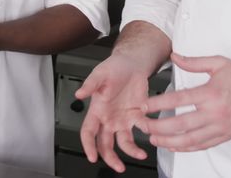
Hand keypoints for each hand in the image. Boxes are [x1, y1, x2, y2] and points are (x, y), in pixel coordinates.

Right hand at [74, 53, 152, 172]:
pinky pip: (142, 129)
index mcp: (96, 110)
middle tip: (118, 167)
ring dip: (131, 151)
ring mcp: (123, 119)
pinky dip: (147, 133)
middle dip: (110, 158)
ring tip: (140, 155)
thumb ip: (90, 85)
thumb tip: (79, 94)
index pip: (88, 133)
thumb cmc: (114, 68)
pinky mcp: (138, 115)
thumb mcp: (100, 73)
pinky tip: (151, 134)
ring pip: (124, 142)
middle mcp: (109, 119)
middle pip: (105, 144)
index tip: (92, 157)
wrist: (132, 63)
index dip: (88, 146)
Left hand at [139, 53, 230, 152]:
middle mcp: (214, 113)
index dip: (158, 104)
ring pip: (189, 140)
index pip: (178, 100)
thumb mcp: (219, 63)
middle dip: (158, 127)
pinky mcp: (224, 136)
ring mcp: (219, 127)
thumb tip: (174, 57)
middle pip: (180, 124)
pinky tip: (174, 146)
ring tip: (154, 139)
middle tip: (143, 125)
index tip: (144, 106)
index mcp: (211, 93)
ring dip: (168, 142)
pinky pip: (202, 146)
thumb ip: (194, 62)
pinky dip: (186, 148)